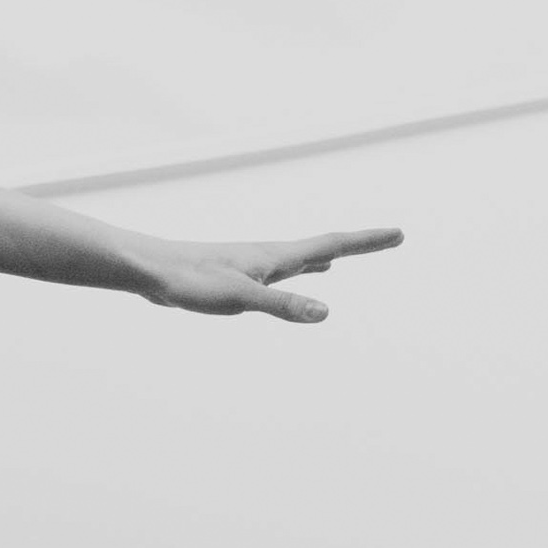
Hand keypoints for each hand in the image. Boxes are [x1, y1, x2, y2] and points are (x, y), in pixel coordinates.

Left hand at [133, 226, 402, 323]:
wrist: (149, 269)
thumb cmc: (191, 281)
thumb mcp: (240, 299)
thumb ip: (281, 305)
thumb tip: (325, 313)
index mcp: (276, 257)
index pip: (332, 244)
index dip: (367, 242)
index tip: (399, 233)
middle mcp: (269, 256)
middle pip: (323, 247)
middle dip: (358, 246)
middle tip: (389, 240)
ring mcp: (253, 264)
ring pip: (299, 258)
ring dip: (326, 255)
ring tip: (340, 258)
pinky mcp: (236, 275)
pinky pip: (280, 270)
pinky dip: (298, 269)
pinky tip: (291, 276)